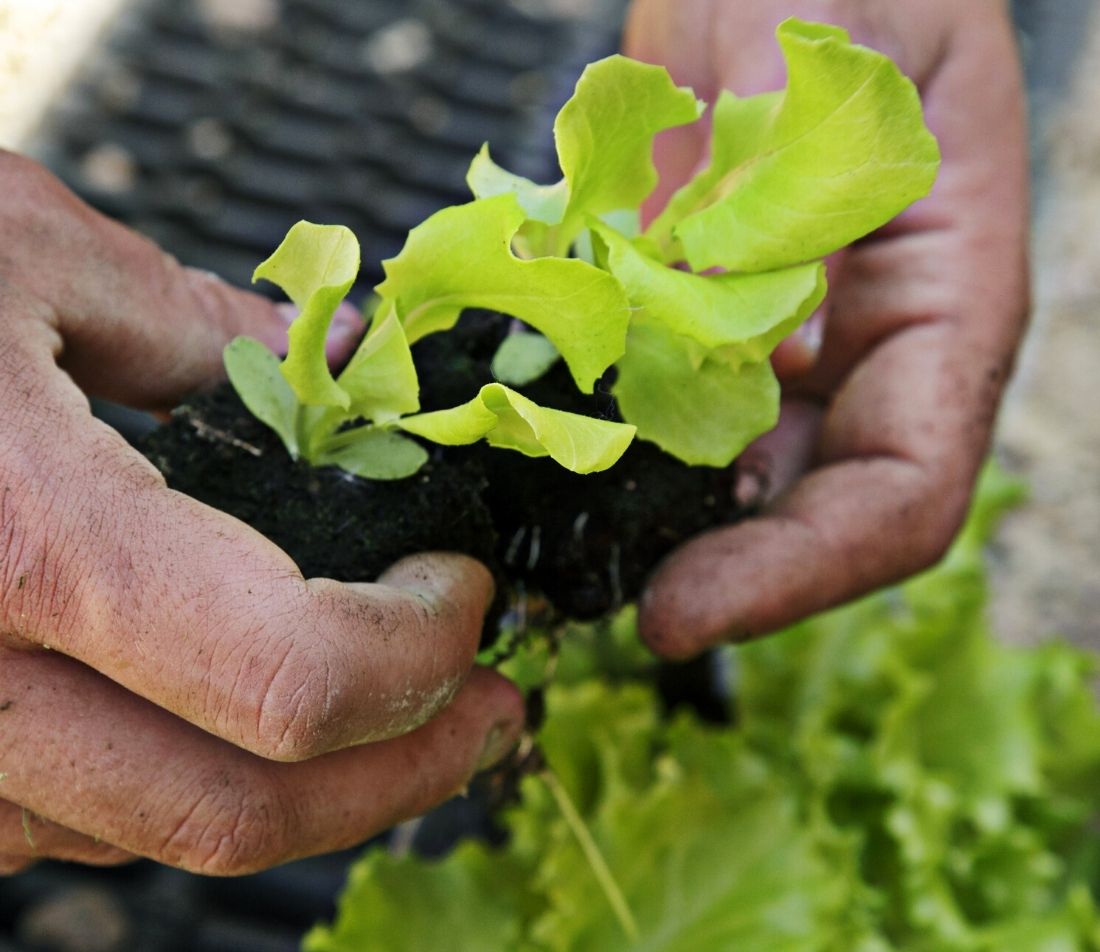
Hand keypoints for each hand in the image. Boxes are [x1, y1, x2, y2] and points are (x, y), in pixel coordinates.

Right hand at [0, 153, 522, 874]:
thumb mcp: (21, 259)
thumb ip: (201, 329)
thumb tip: (338, 365)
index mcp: (17, 547)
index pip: (291, 677)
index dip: (417, 652)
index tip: (463, 590)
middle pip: (245, 808)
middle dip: (405, 768)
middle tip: (493, 713)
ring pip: (164, 835)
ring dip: (316, 791)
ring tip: (406, 718)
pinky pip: (83, 821)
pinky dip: (199, 781)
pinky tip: (251, 718)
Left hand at [625, 0, 1028, 654]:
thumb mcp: (814, 49)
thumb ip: (781, 178)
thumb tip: (751, 326)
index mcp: (945, 305)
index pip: (902, 490)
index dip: (800, 572)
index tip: (683, 611)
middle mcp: (876, 354)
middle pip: (819, 517)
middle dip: (723, 577)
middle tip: (603, 601)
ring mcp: (796, 351)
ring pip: (746, 487)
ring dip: (668, 531)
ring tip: (570, 549)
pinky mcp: (720, 333)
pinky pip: (681, 423)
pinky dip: (628, 456)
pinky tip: (566, 462)